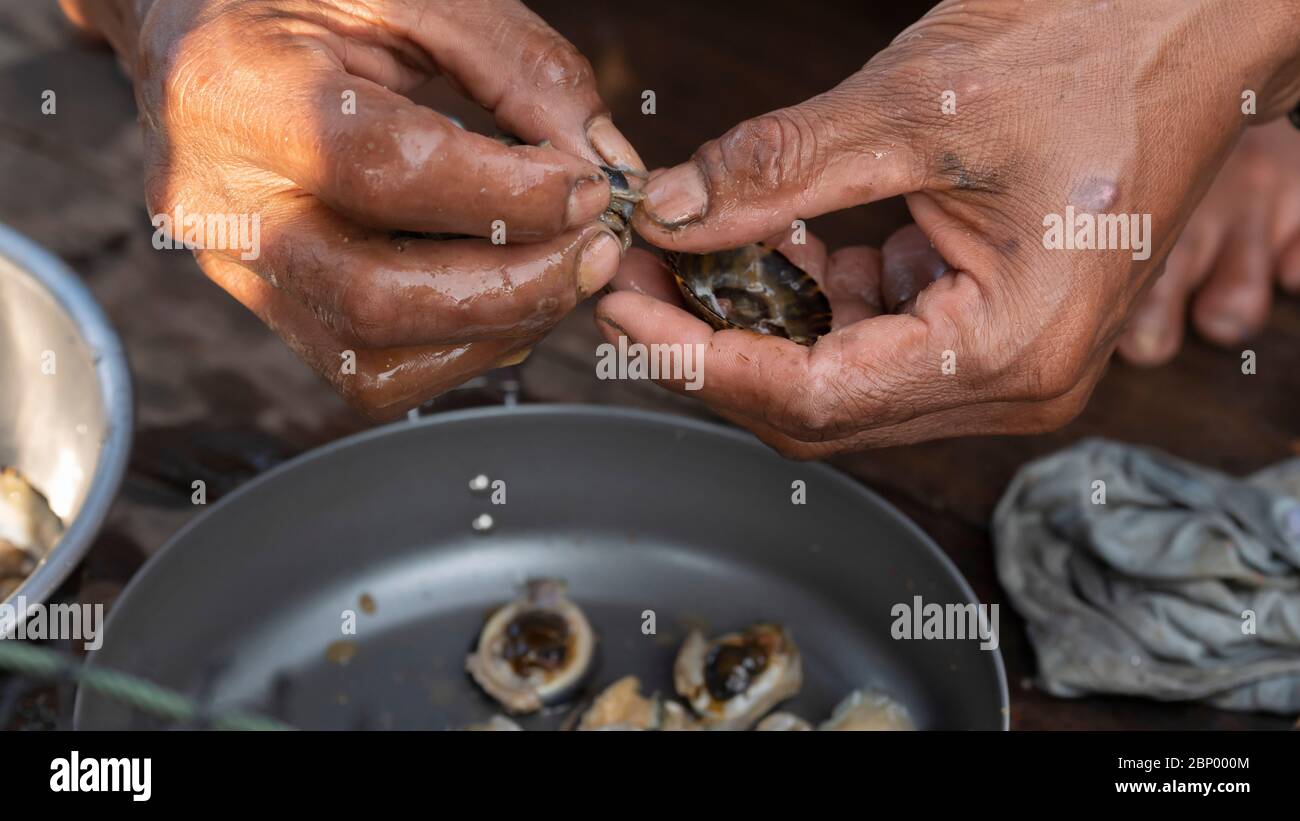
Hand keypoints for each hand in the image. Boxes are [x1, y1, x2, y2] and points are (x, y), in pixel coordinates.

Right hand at [64, 0, 642, 418]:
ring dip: (498, 330)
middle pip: (378, 296)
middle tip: (597, 252)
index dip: (507, 194)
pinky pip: (370, 369)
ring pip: (375, 358)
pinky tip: (504, 294)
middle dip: (517, 286)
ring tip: (561, 271)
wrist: (201, 30)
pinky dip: (459, 348)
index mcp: (240, 91)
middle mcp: (220, 200)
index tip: (591, 189)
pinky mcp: (266, 304)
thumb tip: (606, 164)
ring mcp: (235, 267)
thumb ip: (518, 66)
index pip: (383, 170)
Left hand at [599, 0, 1299, 455]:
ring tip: (700, 253)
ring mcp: (1007, 361)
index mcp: (1010, 350)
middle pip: (820, 407)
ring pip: (842, 380)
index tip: (623, 312)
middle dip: (716, 348)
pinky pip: (878, 340)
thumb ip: (780, 170)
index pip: (813, 397)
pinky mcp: (993, 325)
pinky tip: (784, 244)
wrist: (1201, 20)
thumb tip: (670, 211)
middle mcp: (1014, 382)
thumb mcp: (917, 107)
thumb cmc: (1106, 47)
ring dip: (762, 323)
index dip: (700, 360)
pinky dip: (817, 300)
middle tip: (639, 286)